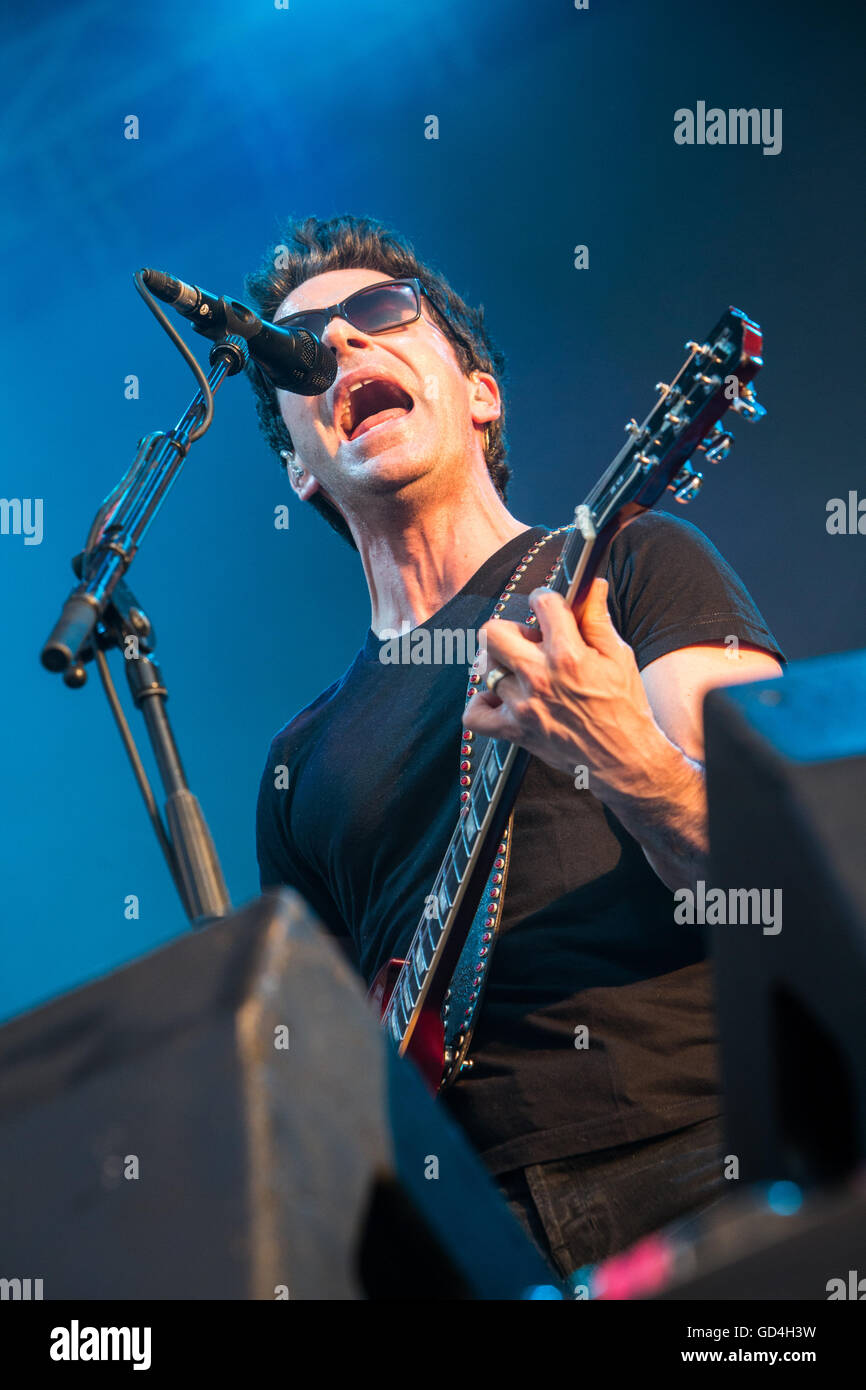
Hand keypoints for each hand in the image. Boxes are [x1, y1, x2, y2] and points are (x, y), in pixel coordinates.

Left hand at [463, 578, 665, 799]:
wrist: (625, 761)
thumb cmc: (626, 708)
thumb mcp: (619, 656)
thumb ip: (598, 619)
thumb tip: (591, 584)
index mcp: (568, 654)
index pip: (542, 602)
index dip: (547, 599)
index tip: (550, 608)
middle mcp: (540, 677)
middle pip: (493, 632)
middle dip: (511, 630)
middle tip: (530, 642)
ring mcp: (523, 705)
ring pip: (486, 670)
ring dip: (502, 667)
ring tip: (523, 673)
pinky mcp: (514, 731)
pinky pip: (475, 714)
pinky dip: (482, 705)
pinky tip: (501, 699)